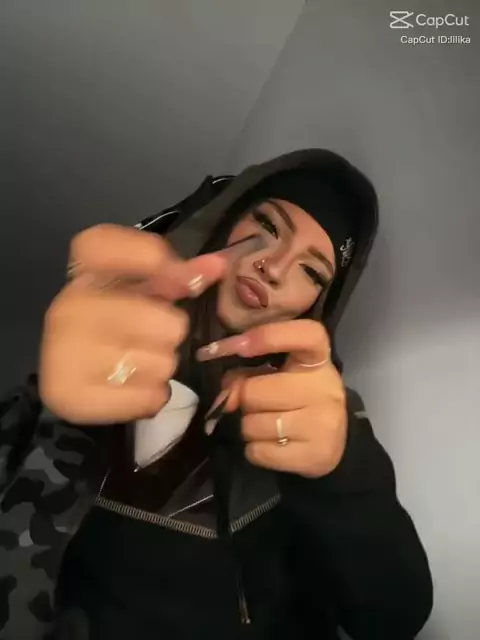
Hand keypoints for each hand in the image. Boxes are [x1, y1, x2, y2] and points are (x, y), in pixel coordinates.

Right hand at [40, 224, 225, 423]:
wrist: (72, 377)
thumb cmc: (116, 325)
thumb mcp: (144, 294)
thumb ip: (180, 276)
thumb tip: (220, 266)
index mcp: (82, 275)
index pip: (101, 244)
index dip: (145, 253)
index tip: (172, 270)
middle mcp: (68, 309)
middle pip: (165, 322)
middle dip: (170, 333)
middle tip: (152, 337)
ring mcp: (66, 354)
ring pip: (162, 364)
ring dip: (162, 367)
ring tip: (140, 363)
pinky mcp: (73, 396)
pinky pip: (150, 397)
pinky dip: (152, 396)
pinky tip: (134, 386)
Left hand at [197, 320, 346, 477]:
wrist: (335, 442)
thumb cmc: (299, 399)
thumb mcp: (280, 375)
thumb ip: (249, 373)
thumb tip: (225, 392)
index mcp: (317, 359)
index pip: (304, 335)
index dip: (268, 336)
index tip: (239, 345)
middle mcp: (324, 387)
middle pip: (254, 391)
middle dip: (245, 400)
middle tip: (257, 404)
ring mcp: (323, 423)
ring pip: (252, 425)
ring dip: (249, 427)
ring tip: (267, 425)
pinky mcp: (315, 455)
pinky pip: (258, 452)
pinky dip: (255, 451)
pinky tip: (272, 445)